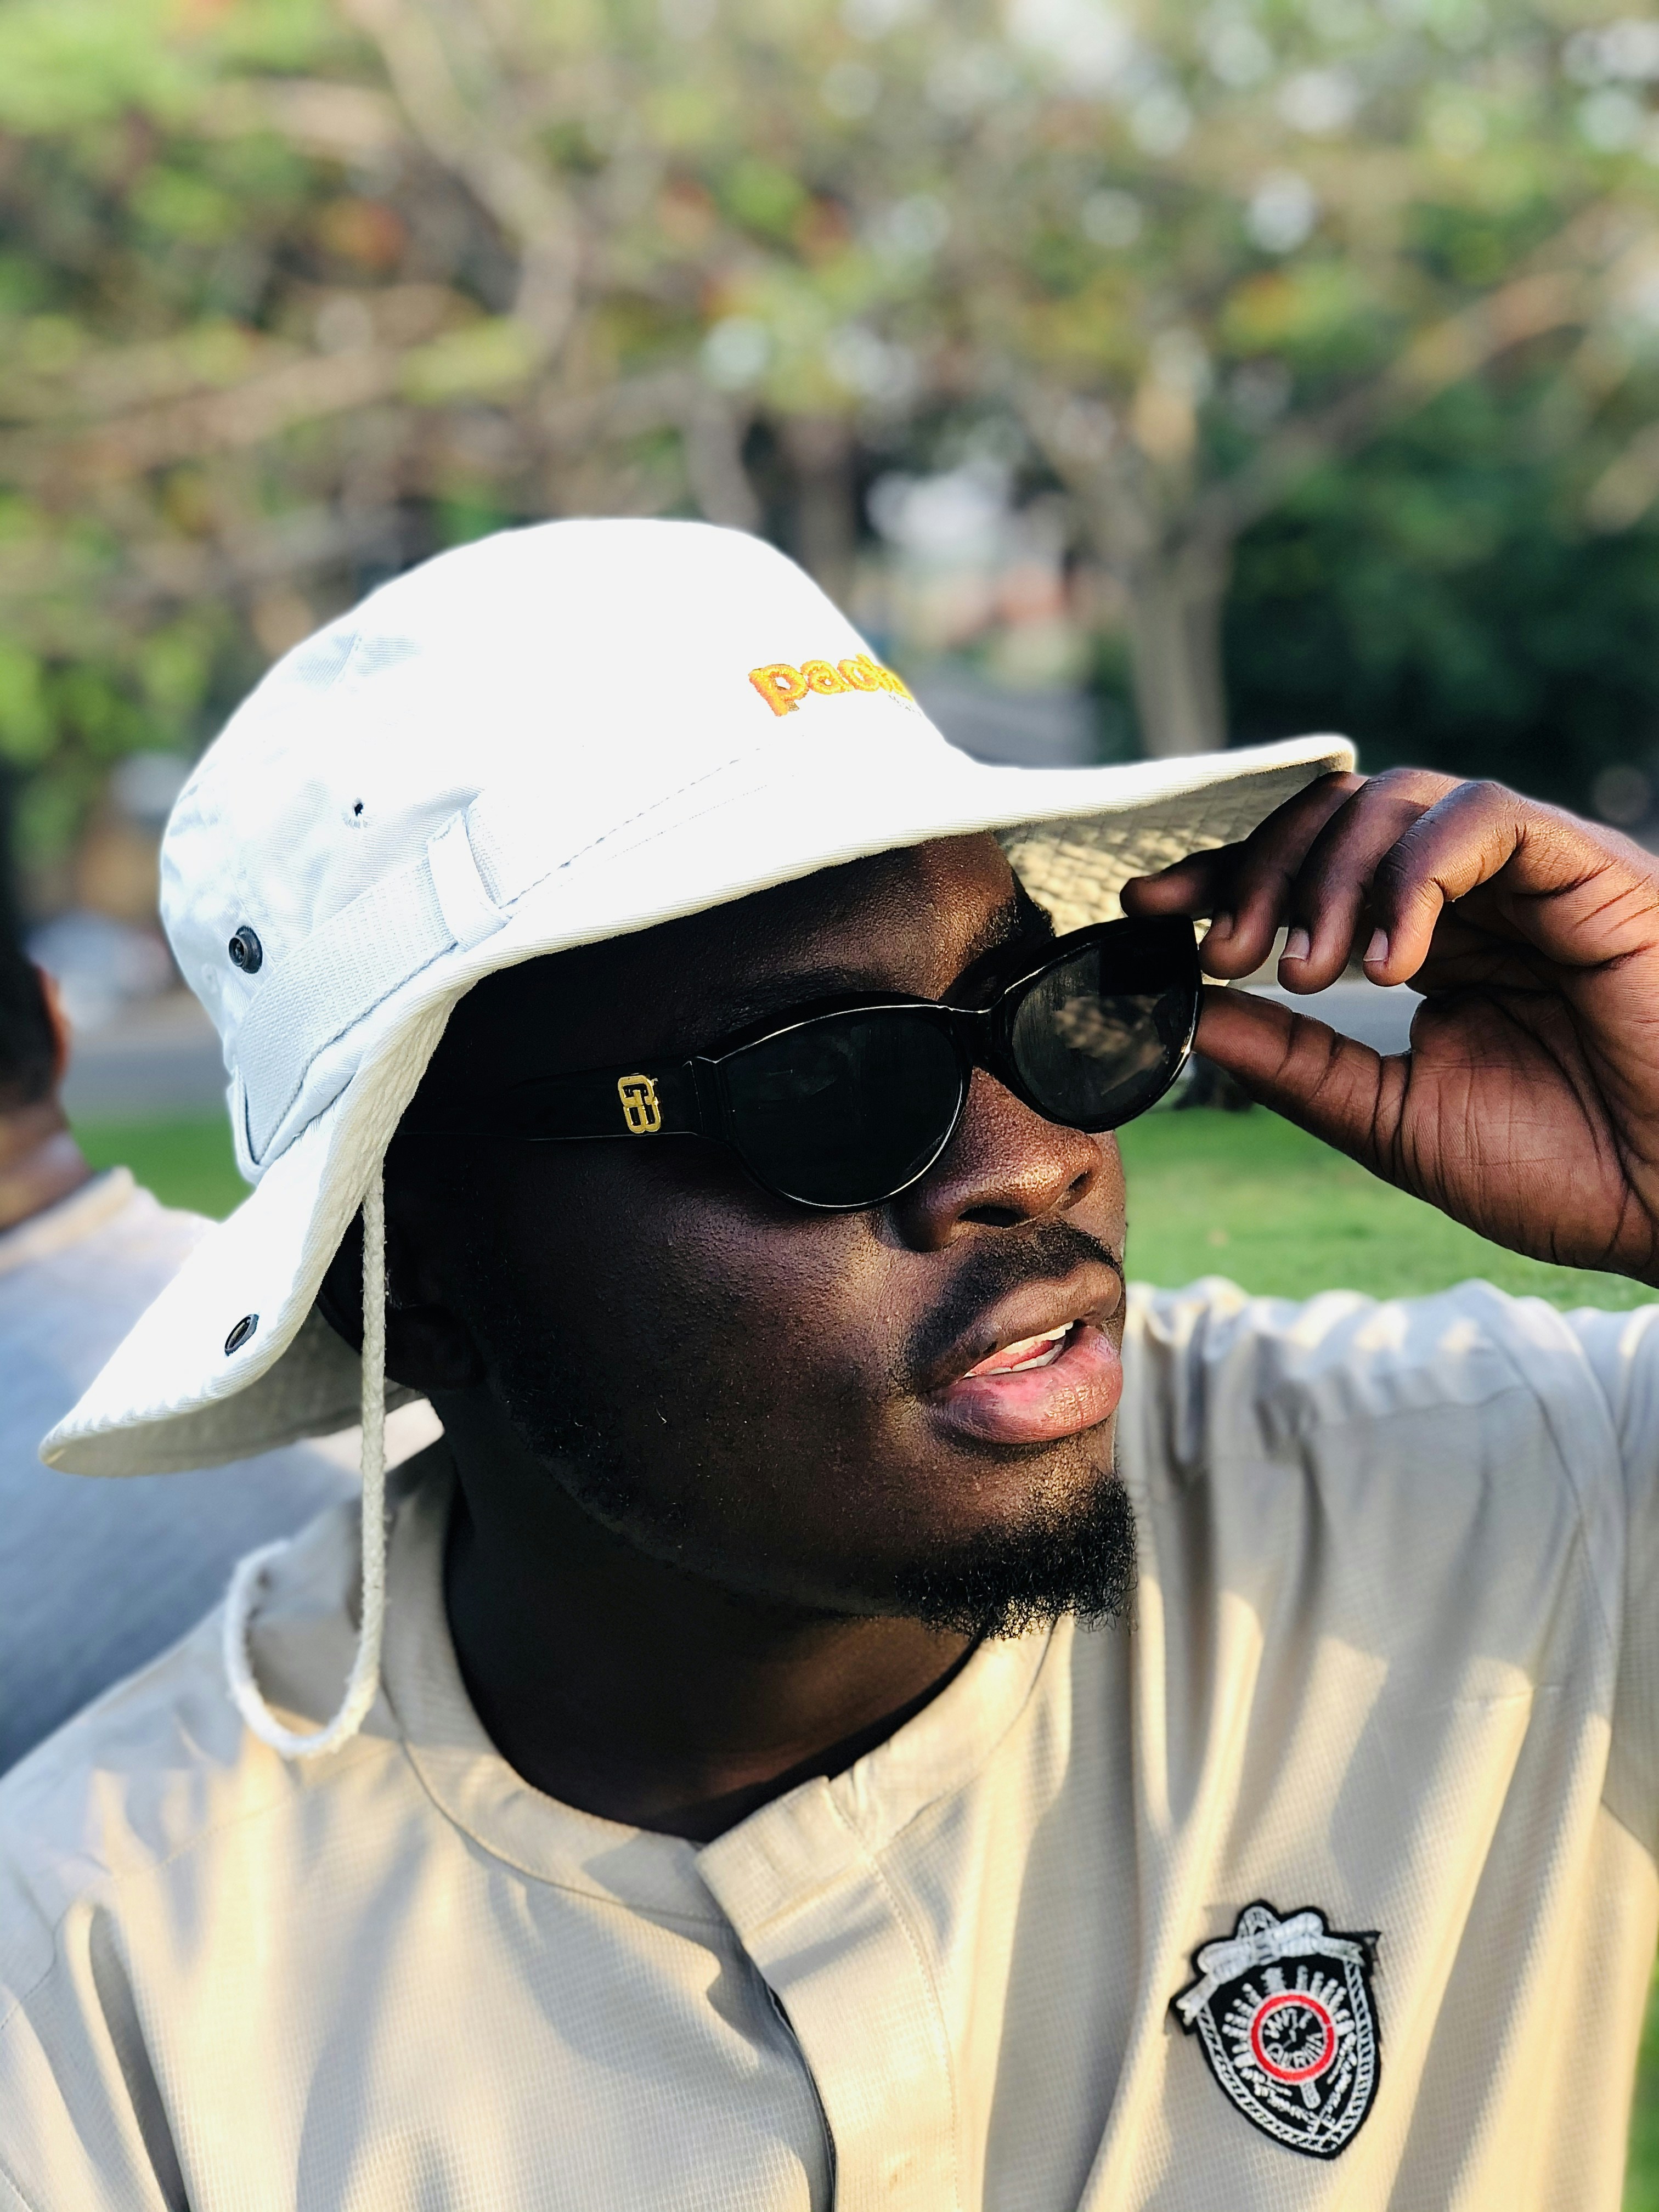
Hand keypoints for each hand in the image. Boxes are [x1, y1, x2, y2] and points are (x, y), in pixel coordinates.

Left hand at [1121, 769, 1658, 1283]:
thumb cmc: (1565, 1171)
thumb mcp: (1393, 1118)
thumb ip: (1298, 1063)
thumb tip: (1194, 1013)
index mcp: (1431, 947)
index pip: (1308, 874)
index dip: (1222, 876)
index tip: (1145, 908)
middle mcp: (1476, 897)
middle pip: (1339, 816)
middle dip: (1260, 872)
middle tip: (1224, 950)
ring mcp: (1532, 875)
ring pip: (1401, 800)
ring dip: (1331, 874)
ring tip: (1311, 968)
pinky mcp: (1589, 867)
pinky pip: (1484, 815)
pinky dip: (1416, 872)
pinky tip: (1391, 959)